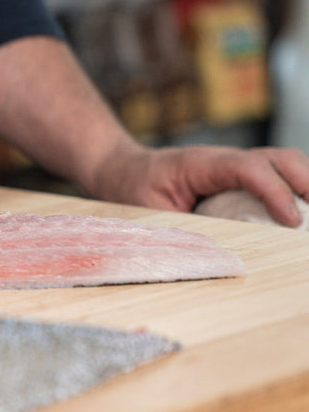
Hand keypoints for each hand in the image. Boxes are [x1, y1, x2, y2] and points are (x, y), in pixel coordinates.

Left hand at [91, 144, 308, 226]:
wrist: (121, 171)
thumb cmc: (132, 190)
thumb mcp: (148, 211)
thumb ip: (180, 227)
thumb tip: (211, 253)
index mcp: (200, 164)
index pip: (248, 168)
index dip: (275, 191)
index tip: (292, 220)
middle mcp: (224, 160)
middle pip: (280, 158)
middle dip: (307, 183)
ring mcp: (235, 167)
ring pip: (285, 165)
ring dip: (307, 187)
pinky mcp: (240, 179)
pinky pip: (276, 178)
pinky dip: (296, 192)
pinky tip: (303, 216)